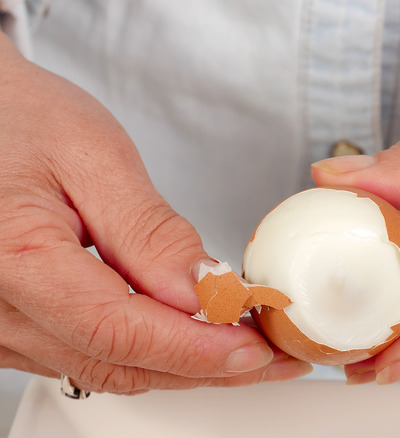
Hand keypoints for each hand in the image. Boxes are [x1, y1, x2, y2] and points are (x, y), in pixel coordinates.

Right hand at [0, 35, 311, 393]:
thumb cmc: (18, 117)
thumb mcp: (92, 155)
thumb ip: (148, 231)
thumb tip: (201, 291)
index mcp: (14, 258)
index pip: (118, 330)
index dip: (196, 348)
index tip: (255, 348)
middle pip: (118, 362)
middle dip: (206, 366)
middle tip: (272, 356)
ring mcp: (0, 325)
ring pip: (107, 367)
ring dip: (183, 365)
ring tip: (246, 348)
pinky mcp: (13, 325)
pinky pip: (87, 355)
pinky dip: (148, 353)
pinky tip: (191, 338)